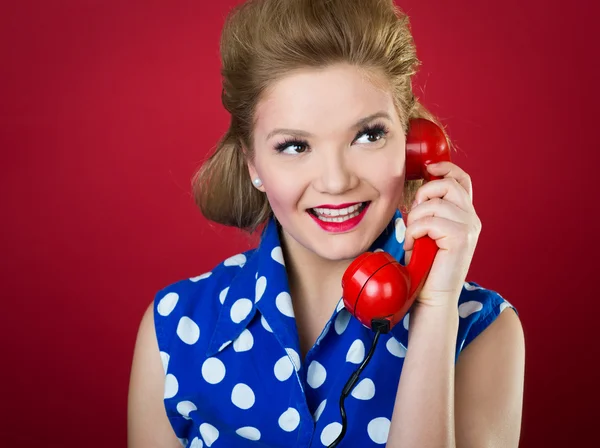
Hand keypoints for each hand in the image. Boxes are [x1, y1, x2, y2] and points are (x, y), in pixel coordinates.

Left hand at [403, 161, 480, 307]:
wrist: (433, 296)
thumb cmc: (425, 266)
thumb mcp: (427, 232)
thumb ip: (430, 211)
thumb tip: (421, 189)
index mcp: (465, 215)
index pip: (462, 180)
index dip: (446, 168)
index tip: (428, 168)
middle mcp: (472, 219)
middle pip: (448, 185)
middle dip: (423, 195)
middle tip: (414, 216)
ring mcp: (469, 228)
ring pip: (434, 204)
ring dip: (415, 219)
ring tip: (413, 237)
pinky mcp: (460, 238)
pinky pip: (429, 221)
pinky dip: (414, 232)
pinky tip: (414, 245)